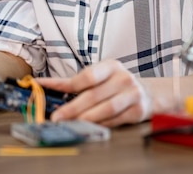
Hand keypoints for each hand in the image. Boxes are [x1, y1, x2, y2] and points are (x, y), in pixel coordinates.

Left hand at [36, 59, 151, 126]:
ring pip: (106, 109)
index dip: (64, 84)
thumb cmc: (117, 84)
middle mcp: (123, 78)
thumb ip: (78, 82)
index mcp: (111, 66)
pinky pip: (115, 120)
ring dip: (86, 118)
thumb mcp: (101, 77)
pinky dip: (101, 124)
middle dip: (72, 108)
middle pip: (93, 95)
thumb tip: (48, 88)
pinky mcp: (138, 111)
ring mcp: (133, 94)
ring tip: (71, 124)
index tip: (44, 87)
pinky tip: (89, 127)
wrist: (149, 93)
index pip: (86, 76)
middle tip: (57, 117)